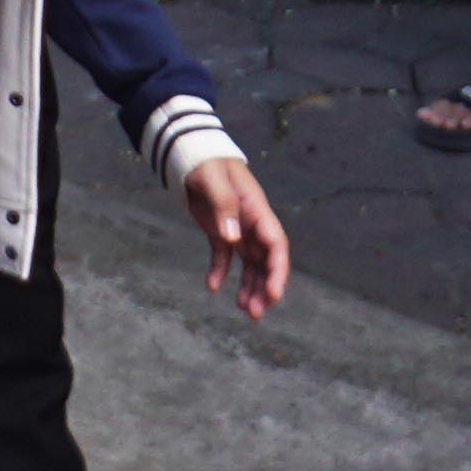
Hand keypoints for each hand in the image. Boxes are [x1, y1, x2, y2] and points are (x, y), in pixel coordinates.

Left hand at [185, 155, 289, 319]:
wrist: (193, 157)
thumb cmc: (208, 163)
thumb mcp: (214, 179)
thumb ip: (224, 206)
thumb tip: (233, 237)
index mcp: (256, 210)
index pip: (276, 243)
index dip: (278, 269)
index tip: (275, 293)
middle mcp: (252, 224)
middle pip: (266, 261)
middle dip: (266, 287)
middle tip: (258, 313)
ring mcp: (238, 229)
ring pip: (250, 265)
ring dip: (250, 288)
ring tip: (247, 312)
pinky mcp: (220, 232)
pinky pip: (224, 258)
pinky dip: (220, 273)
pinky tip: (214, 288)